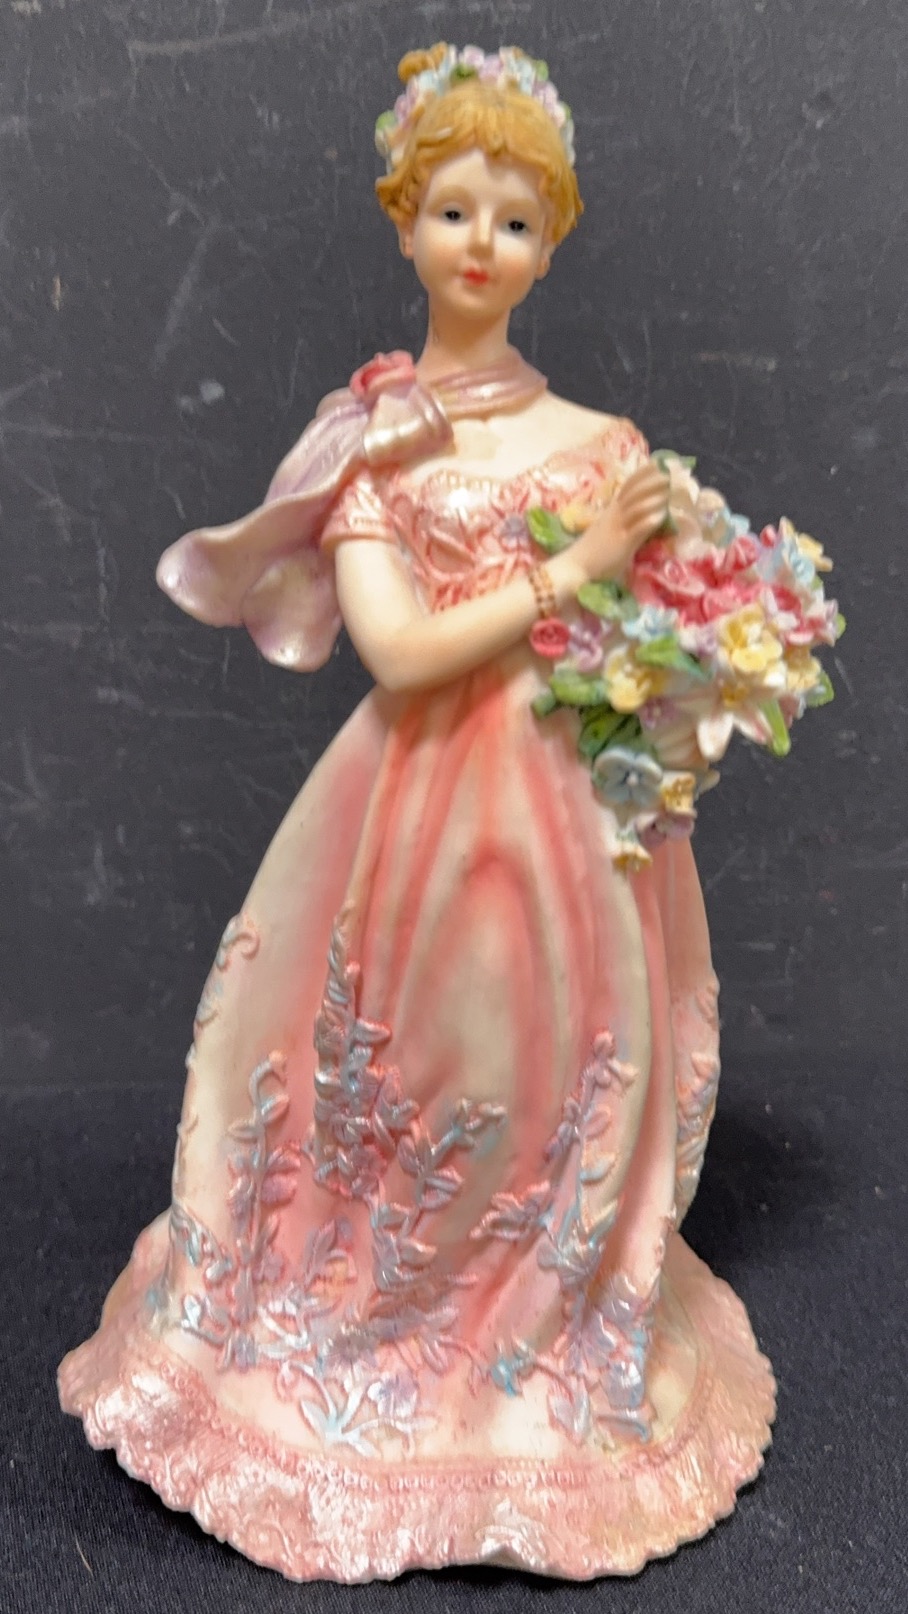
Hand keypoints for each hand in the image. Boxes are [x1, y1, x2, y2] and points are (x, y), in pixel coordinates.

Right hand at [557, 463, 670, 589]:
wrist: (575, 566)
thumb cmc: (594, 551)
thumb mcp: (611, 530)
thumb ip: (629, 522)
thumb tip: (649, 516)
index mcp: (612, 510)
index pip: (628, 486)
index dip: (642, 474)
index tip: (657, 464)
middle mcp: (614, 514)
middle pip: (633, 492)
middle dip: (651, 482)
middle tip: (667, 475)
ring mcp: (617, 528)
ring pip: (635, 508)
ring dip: (652, 499)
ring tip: (667, 491)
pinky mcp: (620, 543)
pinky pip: (635, 530)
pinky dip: (647, 522)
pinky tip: (660, 517)